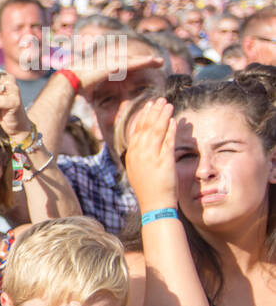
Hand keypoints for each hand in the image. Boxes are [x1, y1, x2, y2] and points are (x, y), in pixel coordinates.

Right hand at [69, 38, 162, 90]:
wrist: (68, 80)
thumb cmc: (75, 85)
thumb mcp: (87, 88)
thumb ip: (93, 91)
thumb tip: (90, 99)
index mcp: (104, 64)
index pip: (122, 63)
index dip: (133, 64)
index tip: (142, 65)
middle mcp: (109, 59)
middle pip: (130, 60)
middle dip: (144, 60)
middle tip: (157, 61)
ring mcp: (112, 61)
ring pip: (134, 60)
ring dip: (148, 60)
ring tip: (159, 62)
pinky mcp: (115, 65)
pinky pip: (133, 63)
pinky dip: (144, 62)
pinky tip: (154, 62)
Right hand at [121, 96, 176, 210]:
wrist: (154, 205)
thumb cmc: (150, 190)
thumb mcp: (140, 170)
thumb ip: (143, 155)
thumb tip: (149, 142)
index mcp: (132, 155)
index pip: (136, 131)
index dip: (143, 117)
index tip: (149, 106)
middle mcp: (138, 154)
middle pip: (145, 127)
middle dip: (152, 112)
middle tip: (159, 100)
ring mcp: (150, 157)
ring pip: (155, 131)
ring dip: (162, 116)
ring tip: (168, 105)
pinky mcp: (163, 161)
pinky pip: (167, 141)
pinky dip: (170, 129)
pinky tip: (174, 121)